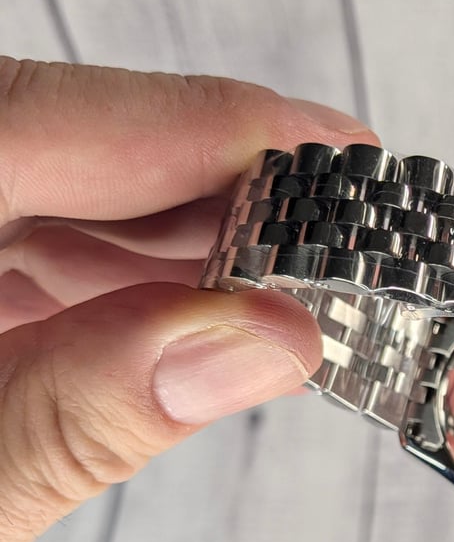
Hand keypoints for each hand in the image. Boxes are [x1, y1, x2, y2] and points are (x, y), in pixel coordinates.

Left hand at [0, 59, 374, 541]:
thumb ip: (79, 421)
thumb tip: (254, 340)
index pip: (30, 121)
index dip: (196, 125)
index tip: (327, 143)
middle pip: (51, 146)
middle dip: (200, 190)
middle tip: (334, 228)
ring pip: (40, 197)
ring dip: (164, 245)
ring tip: (282, 283)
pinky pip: (15, 255)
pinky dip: (104, 289)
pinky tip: (187, 317)